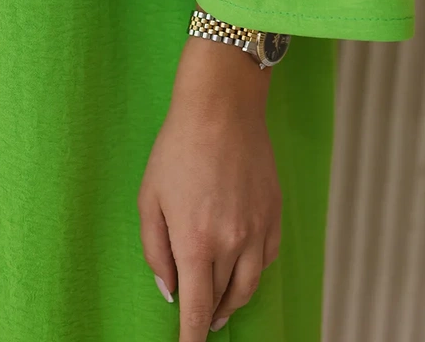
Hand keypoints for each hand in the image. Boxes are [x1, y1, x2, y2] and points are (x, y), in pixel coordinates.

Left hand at [139, 33, 281, 339]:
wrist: (222, 106)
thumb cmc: (179, 147)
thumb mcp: (150, 199)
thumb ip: (156, 251)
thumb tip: (169, 290)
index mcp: (196, 243)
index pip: (197, 311)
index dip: (191, 338)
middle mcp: (232, 242)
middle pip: (223, 300)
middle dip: (209, 315)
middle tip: (198, 319)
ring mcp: (258, 228)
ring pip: (249, 286)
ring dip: (232, 301)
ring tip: (220, 304)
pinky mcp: (274, 212)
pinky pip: (267, 259)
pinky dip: (253, 271)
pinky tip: (242, 267)